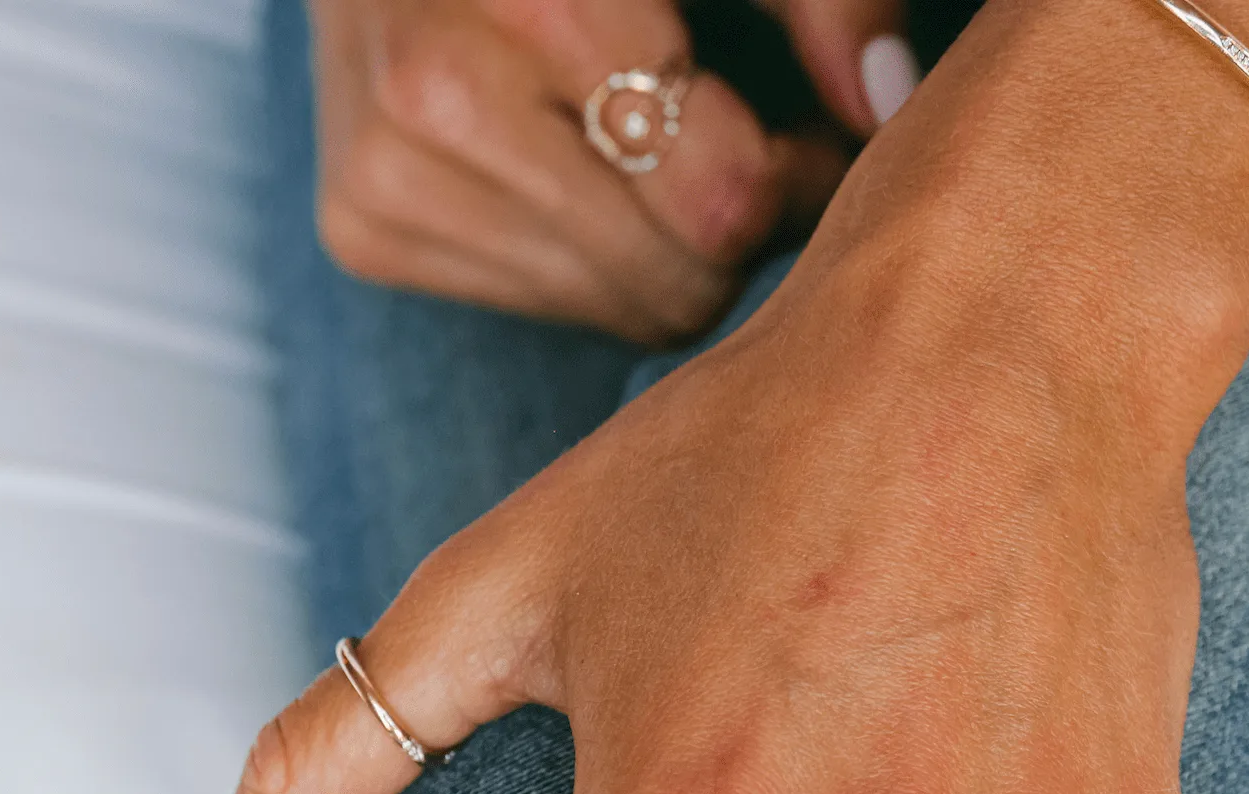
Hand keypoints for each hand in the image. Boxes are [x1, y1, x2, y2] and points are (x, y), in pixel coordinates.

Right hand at [309, 0, 916, 341]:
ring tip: (662, 165)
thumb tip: (887, 103)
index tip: (806, 138)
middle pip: (674, 273)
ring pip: (616, 308)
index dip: (794, 179)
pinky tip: (578, 178)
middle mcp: (435, 94)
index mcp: (531, 0)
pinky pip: (543, 308)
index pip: (723, 197)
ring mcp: (385, 173)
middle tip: (748, 158)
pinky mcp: (362, 226)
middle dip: (737, 229)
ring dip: (668, 255)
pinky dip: (589, 262)